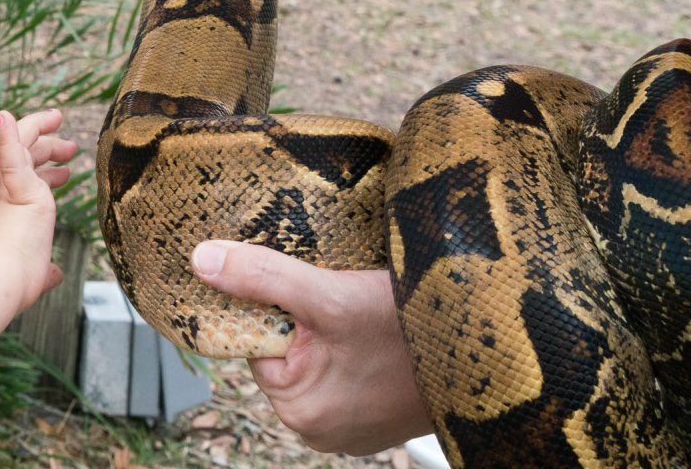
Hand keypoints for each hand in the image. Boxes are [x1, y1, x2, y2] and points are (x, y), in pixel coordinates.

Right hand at [0, 109, 77, 312]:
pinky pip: (11, 152)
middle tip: (70, 144)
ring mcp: (12, 190)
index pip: (30, 184)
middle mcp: (6, 198)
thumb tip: (54, 274)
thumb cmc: (9, 285)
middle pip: (28, 158)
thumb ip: (45, 270)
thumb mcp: (34, 273)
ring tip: (57, 117)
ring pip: (24, 145)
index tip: (65, 174)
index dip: (49, 175)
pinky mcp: (18, 188)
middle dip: (49, 146)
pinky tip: (5, 117)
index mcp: (11, 215)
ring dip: (41, 128)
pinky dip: (9, 133)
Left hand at [190, 240, 432, 455]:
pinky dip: (355, 350)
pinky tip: (379, 338)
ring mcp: (350, 428)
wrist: (491, 352)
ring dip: (332, 332)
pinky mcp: (375, 418)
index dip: (276, 306)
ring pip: (317, 358)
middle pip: (286, 350)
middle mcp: (319, 430)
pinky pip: (345, 373)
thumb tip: (199, 260)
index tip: (308, 288)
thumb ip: (261, 277)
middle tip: (344, 301)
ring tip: (367, 320)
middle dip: (306, 320)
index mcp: (298, 411)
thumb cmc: (411, 329)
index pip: (257, 341)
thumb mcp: (328, 294)